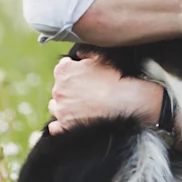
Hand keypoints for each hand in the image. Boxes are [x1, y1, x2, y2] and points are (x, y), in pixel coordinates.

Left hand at [47, 54, 163, 132]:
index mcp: (63, 70)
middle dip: (70, 88)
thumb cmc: (115, 79)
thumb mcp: (101, 59)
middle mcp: (58, 89)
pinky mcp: (66, 125)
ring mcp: (61, 109)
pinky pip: (55, 126)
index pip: (63, 68)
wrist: (126, 101)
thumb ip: (85, 54)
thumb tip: (79, 55)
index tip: (84, 76)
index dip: (75, 71)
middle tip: (87, 91)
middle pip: (59, 87)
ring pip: (56, 106)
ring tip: (82, 106)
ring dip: (65, 105)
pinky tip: (72, 121)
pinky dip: (60, 124)